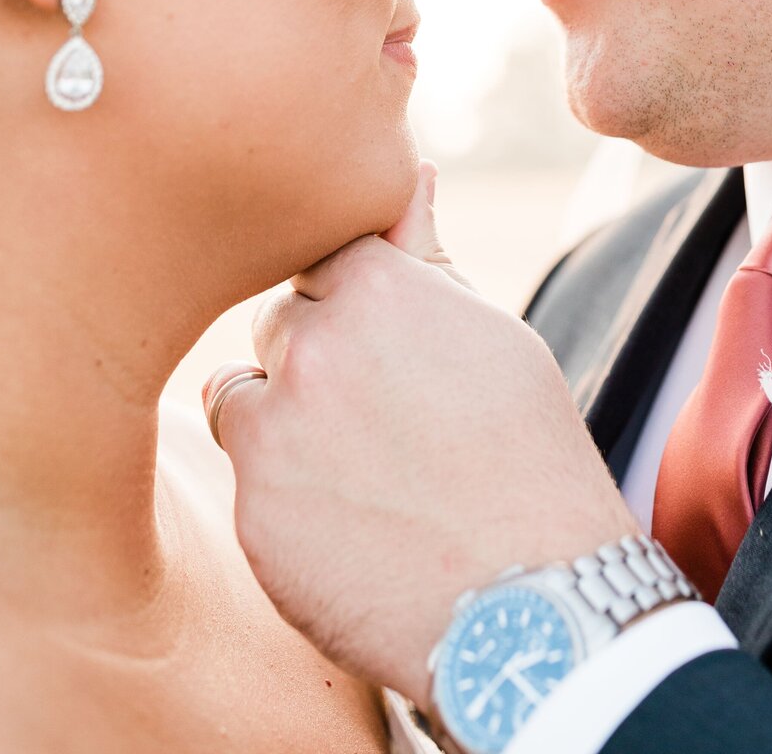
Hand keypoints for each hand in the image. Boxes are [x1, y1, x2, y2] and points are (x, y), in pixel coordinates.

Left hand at [203, 163, 638, 705]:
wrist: (532, 600)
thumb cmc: (526, 454)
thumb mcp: (490, 334)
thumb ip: (428, 254)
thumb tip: (416, 172)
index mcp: (374, 282)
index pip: (321, 257)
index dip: (354, 305)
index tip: (389, 352)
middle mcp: (312, 340)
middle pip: (277, 322)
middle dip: (314, 359)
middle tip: (383, 419)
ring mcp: (274, 426)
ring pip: (239, 391)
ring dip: (279, 418)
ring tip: (360, 470)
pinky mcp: (252, 507)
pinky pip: (242, 473)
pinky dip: (279, 491)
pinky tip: (346, 522)